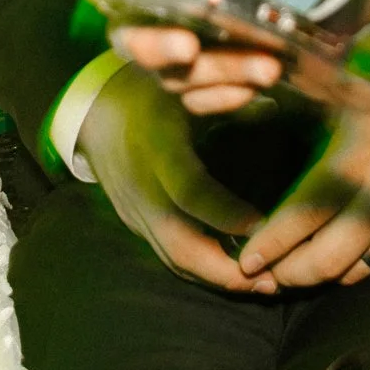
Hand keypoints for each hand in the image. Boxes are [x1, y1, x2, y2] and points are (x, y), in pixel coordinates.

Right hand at [77, 68, 277, 295]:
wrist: (95, 111)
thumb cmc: (152, 91)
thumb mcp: (185, 84)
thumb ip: (225, 95)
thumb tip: (273, 101)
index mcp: (154, 146)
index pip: (188, 191)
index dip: (225, 214)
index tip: (263, 225)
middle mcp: (141, 187)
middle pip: (178, 243)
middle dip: (225, 271)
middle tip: (271, 281)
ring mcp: (134, 211)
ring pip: (173, 259)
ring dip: (216, 278)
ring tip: (262, 285)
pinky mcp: (134, 224)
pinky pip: (167, 255)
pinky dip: (201, 269)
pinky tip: (235, 273)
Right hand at [106, 0, 310, 111]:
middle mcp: (178, 1)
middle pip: (133, 35)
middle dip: (151, 45)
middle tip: (189, 44)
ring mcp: (202, 41)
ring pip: (176, 75)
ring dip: (210, 76)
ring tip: (262, 64)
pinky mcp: (231, 71)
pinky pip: (207, 100)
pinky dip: (226, 98)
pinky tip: (260, 82)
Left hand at [237, 96, 369, 289]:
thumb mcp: (351, 104)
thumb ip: (309, 106)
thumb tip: (260, 96)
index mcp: (356, 158)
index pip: (304, 213)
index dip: (271, 243)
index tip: (246, 258)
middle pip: (324, 259)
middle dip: (286, 275)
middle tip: (259, 278)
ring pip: (348, 273)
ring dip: (312, 281)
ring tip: (284, 277)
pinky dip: (344, 275)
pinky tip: (325, 269)